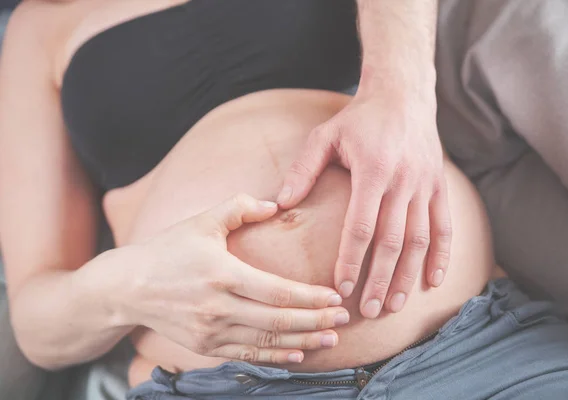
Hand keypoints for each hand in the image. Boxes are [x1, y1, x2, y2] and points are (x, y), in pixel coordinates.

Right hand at [121, 194, 348, 363]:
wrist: (127, 287)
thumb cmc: (167, 250)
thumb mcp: (201, 221)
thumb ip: (239, 206)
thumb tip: (275, 204)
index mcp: (222, 274)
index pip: (278, 291)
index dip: (311, 297)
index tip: (335, 296)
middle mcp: (219, 307)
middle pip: (279, 320)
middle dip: (316, 322)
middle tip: (344, 321)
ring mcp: (211, 331)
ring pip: (268, 342)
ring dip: (303, 343)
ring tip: (332, 340)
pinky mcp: (205, 347)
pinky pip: (248, 356)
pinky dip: (275, 357)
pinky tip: (298, 355)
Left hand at [277, 86, 450, 318]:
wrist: (403, 95)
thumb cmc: (358, 120)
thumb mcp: (324, 136)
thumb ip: (303, 170)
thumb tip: (279, 203)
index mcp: (373, 171)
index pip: (361, 226)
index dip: (351, 259)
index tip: (341, 287)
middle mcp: (403, 181)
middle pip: (392, 241)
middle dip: (379, 279)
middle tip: (366, 309)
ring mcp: (425, 185)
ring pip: (419, 240)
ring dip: (407, 275)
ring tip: (393, 305)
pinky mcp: (439, 186)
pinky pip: (444, 226)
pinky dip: (442, 256)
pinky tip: (433, 281)